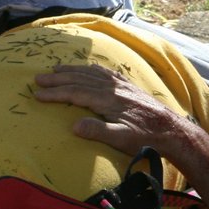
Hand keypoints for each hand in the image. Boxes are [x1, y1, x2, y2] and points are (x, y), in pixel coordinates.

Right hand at [32, 64, 198, 156]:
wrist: (171, 130)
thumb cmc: (146, 138)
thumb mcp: (122, 139)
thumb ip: (98, 131)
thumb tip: (74, 125)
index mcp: (107, 100)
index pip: (75, 94)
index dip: (55, 94)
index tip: (37, 95)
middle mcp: (112, 88)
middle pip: (79, 80)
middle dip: (57, 79)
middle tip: (38, 78)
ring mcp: (121, 85)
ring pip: (91, 73)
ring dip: (72, 70)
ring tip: (56, 69)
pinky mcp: (128, 86)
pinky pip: (105, 73)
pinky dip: (91, 69)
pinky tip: (87, 68)